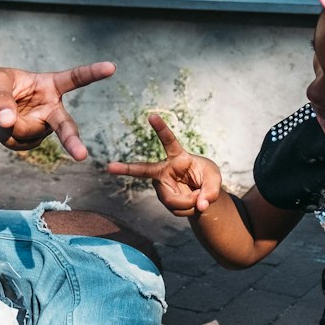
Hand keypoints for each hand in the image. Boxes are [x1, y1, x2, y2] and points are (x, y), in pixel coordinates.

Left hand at [0, 61, 114, 160]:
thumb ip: (2, 99)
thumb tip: (9, 122)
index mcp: (48, 85)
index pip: (74, 79)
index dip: (93, 73)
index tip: (111, 67)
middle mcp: (49, 108)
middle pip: (65, 125)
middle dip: (72, 141)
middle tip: (81, 155)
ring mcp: (41, 127)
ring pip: (30, 133)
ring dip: (12, 127)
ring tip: (1, 115)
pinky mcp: (29, 142)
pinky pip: (19, 144)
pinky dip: (5, 137)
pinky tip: (2, 128)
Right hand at [106, 113, 221, 215]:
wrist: (202, 195)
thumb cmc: (206, 178)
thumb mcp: (215, 179)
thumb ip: (211, 191)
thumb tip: (200, 205)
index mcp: (178, 156)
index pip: (168, 141)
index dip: (161, 128)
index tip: (151, 115)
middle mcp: (165, 170)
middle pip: (143, 170)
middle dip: (125, 169)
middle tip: (109, 167)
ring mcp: (162, 186)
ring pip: (172, 200)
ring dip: (189, 203)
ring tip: (198, 198)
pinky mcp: (164, 199)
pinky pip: (176, 209)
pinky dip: (189, 209)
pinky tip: (192, 203)